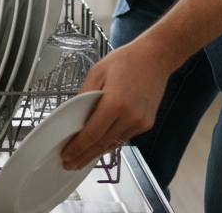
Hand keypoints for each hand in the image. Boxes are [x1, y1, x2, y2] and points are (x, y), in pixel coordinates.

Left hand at [59, 38, 170, 170]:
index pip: (92, 134)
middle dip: (84, 156)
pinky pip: (124, 138)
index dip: (77, 147)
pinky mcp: (146, 123)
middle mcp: (130, 116)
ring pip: (113, 144)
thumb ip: (83, 96)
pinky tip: (100, 145)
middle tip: (70, 164)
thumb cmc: (126, 61)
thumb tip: (74, 117)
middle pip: (102, 144)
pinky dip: (110, 142)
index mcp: (115, 103)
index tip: (66, 155)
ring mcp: (140, 122)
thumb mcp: (97, 73)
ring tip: (82, 159)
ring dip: (97, 152)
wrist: (155, 58)